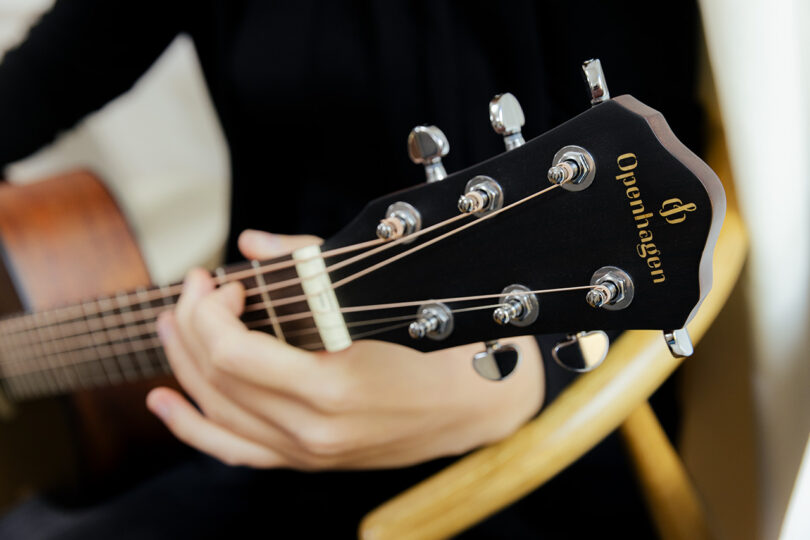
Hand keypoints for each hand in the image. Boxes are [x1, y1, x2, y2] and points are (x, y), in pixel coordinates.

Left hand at [147, 230, 544, 468]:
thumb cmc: (429, 347)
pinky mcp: (304, 461)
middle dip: (190, 325)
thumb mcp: (374, 297)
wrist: (466, 406)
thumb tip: (253, 243)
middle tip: (195, 290)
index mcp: (330, 387)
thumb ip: (308, 266)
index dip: (209, 311)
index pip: (231, 353)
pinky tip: (165, 401)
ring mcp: (305, 452)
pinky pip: (232, 450)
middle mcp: (311, 429)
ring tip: (170, 326)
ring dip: (182, 363)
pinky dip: (192, 425)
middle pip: (215, 379)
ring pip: (215, 412)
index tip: (220, 281)